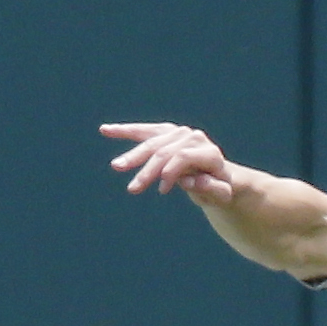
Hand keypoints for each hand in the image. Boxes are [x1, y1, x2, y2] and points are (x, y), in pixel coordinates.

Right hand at [102, 121, 238, 204]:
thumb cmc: (218, 188)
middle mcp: (194, 138)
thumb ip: (212, 189)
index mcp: (209, 152)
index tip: (161, 190)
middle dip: (147, 170)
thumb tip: (190, 182)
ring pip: (152, 143)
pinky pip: (144, 132)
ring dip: (133, 156)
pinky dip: (124, 131)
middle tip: (133, 188)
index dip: (171, 172)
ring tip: (116, 167)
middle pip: (165, 151)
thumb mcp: (221, 195)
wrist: (217, 175)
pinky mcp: (166, 132)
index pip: (183, 157)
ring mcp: (179, 133)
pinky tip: (105, 130)